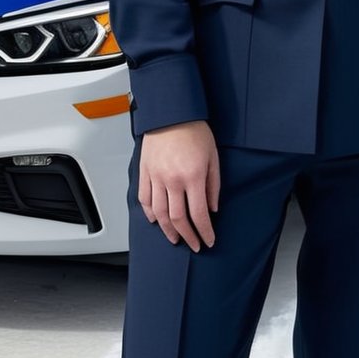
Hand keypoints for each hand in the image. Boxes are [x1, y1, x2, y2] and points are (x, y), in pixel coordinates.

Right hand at [139, 119, 219, 250]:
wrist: (172, 112)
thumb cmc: (194, 130)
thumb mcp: (213, 157)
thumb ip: (213, 185)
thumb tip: (212, 208)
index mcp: (193, 176)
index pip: (198, 214)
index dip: (204, 232)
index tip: (208, 240)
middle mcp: (172, 180)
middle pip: (178, 219)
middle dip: (188, 236)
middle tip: (194, 245)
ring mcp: (156, 177)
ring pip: (159, 213)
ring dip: (167, 230)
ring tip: (175, 238)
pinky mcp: (145, 172)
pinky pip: (144, 199)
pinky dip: (149, 213)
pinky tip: (155, 221)